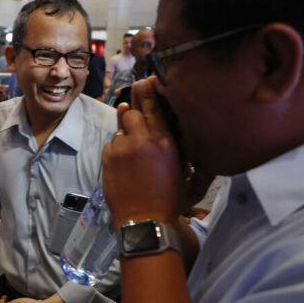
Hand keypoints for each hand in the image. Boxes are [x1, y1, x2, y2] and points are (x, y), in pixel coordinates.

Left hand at [102, 78, 181, 227]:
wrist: (144, 221)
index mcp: (166, 143)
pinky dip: (117, 149)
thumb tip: (195, 146)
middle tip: (133, 98)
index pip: (155, 109)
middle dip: (133, 107)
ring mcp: (122, 148)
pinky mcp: (108, 158)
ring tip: (132, 143)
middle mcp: (143, 141)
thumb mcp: (188, 177)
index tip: (145, 81)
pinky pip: (112, 144)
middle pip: (132, 112)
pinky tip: (124, 162)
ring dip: (125, 130)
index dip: (149, 93)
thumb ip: (189, 157)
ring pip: (120, 128)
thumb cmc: (170, 201)